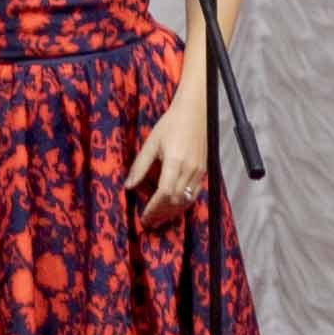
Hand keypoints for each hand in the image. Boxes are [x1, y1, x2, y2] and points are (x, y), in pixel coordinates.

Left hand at [132, 86, 214, 223]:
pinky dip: (183, 204)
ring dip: (172, 212)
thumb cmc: (170, 124)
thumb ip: (140, 166)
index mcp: (175, 162)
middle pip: (176, 201)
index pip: (164, 193)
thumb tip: (129, 186)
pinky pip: (194, 194)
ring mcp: (199, 171)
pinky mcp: (204, 171)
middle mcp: (190, 169)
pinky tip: (173, 207)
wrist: (194, 112)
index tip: (143, 216)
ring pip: (187, 200)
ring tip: (159, 219)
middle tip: (148, 222)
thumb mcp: (151, 143)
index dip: (153, 208)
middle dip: (161, 214)